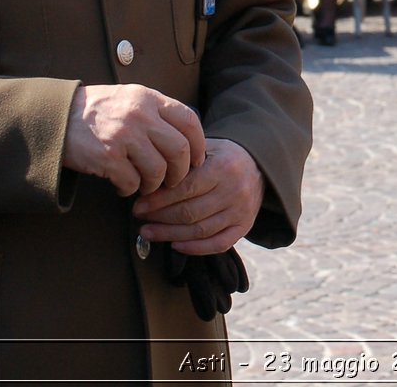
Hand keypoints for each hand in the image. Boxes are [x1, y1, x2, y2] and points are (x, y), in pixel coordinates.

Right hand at [62, 85, 206, 197]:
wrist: (56, 116)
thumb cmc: (98, 110)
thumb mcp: (131, 98)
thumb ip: (157, 112)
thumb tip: (187, 139)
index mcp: (149, 98)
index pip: (189, 121)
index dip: (199, 145)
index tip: (197, 160)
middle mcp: (140, 115)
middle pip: (179, 150)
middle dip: (180, 172)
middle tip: (173, 181)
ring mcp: (124, 135)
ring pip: (158, 170)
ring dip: (154, 184)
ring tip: (145, 185)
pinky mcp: (107, 156)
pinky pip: (132, 182)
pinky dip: (130, 190)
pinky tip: (123, 187)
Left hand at [133, 139, 265, 254]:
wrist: (257, 166)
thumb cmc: (222, 157)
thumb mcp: (206, 148)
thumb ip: (182, 161)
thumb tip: (148, 180)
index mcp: (223, 167)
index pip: (185, 188)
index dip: (159, 200)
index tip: (138, 204)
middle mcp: (234, 191)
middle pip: (190, 212)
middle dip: (159, 218)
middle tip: (139, 218)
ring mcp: (241, 211)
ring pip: (200, 230)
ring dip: (170, 234)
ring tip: (148, 232)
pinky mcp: (244, 227)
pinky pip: (218, 244)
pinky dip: (195, 248)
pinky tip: (175, 245)